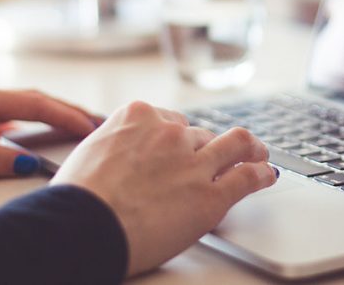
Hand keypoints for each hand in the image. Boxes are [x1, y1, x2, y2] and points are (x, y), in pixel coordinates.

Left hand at [0, 82, 98, 178]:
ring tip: (74, 126)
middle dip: (67, 109)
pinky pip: (0, 116)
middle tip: (97, 121)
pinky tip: (28, 134)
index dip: (67, 115)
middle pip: (32, 99)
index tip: (93, 126)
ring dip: (47, 114)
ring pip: (17, 107)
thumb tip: (28, 163)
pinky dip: (24, 122)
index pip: (34, 103)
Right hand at [51, 101, 276, 275]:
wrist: (82, 227)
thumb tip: (117, 157)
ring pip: (234, 145)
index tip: (185, 146)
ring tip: (258, 154)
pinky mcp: (210, 195)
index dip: (179, 137)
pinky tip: (267, 175)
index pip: (172, 120)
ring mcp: (194, 162)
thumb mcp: (89, 154)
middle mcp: (170, 133)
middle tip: (214, 160)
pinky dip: (262, 174)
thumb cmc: (76, 200)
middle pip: (200, 135)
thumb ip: (114, 147)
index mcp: (138, 117)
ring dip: (249, 149)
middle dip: (206, 149)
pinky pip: (247, 177)